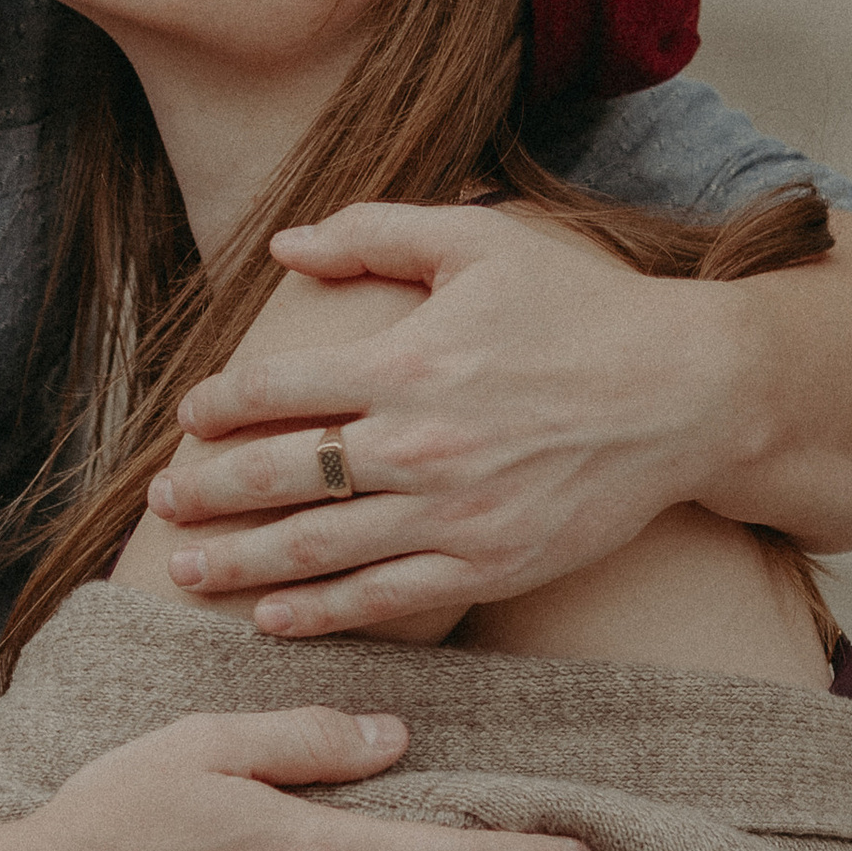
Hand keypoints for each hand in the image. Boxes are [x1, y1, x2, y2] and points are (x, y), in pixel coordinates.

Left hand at [148, 204, 743, 638]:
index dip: (216, 405)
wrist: (688, 392)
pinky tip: (273, 617)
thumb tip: (284, 242)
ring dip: (241, 560)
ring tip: (187, 567)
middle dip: (207, 489)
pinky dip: (320, 613)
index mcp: (408, 359)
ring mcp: (454, 513)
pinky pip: (385, 600)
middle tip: (163, 499)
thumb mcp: (481, 243)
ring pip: (317, 546)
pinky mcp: (490, 564)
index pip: (276, 389)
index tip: (188, 417)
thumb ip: (375, 233)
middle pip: (278, 474)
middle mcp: (420, 442)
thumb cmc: (582, 307)